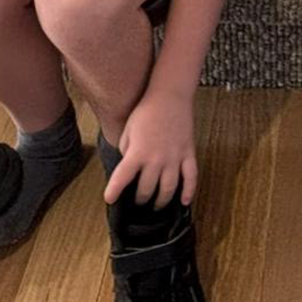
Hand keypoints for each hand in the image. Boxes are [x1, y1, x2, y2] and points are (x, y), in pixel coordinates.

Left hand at [102, 87, 196, 209]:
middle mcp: (156, 159)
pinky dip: (189, 192)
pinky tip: (184, 202)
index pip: (122, 178)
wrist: (169, 96)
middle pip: (146, 189)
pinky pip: (191, 177)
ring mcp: (174, 158)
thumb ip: (127, 151)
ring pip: (168, 188)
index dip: (114, 191)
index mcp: (138, 152)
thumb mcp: (128, 130)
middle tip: (137, 201)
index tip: (110, 200)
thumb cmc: (146, 111)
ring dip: (161, 201)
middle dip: (139, 199)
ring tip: (156, 205)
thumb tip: (130, 168)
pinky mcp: (188, 154)